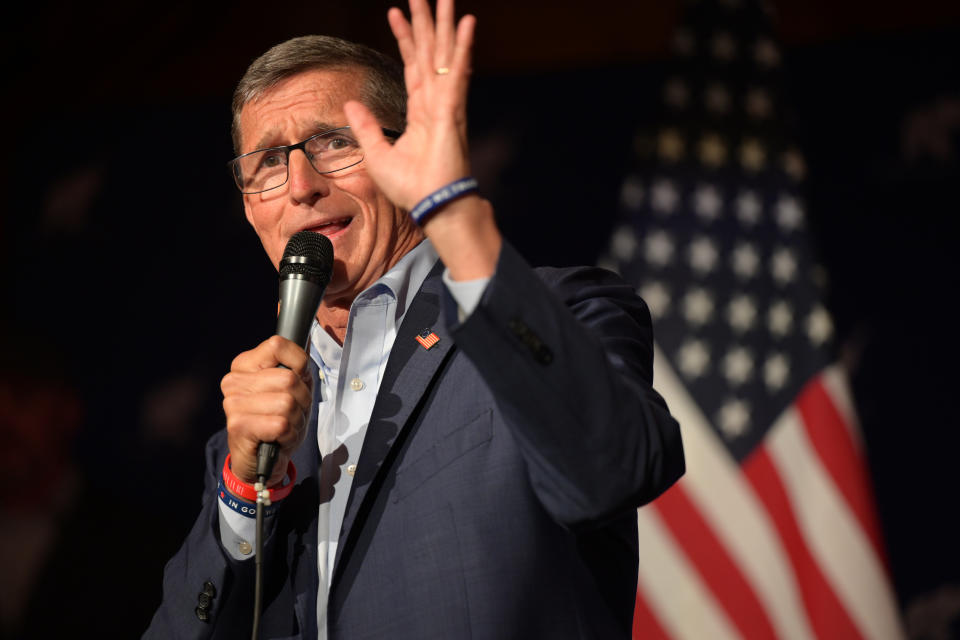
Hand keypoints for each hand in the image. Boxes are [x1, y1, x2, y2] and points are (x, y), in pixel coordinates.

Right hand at [221, 335, 312, 484]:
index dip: (299, 364)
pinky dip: (289, 434)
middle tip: (291, 413)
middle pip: (289, 379)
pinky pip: (281, 424)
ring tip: (284, 426)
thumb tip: (306, 339)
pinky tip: (279, 438)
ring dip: (296, 419)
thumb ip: (298, 366)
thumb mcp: (294, 389)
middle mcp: (234, 381)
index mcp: (245, 366)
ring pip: (287, 402)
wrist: (261, 460)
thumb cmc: (277, 421)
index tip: (297, 380)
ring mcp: (233, 403)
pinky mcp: (237, 425)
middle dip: (301, 400)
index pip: (277, 345)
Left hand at [346, 0, 501, 280]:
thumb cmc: (411, 188)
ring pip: (444, 55)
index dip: (405, 40)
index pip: (412, 67)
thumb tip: (351, 104)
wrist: (432, 206)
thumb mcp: (376, 153)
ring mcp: (446, 104)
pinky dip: (462, 48)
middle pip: (429, 54)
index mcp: (420, 113)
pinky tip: (466, 24)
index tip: (396, 14)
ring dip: (445, 26)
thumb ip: (366, 126)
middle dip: (426, 24)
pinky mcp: (453, 109)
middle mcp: (435, 103)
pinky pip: (456, 72)